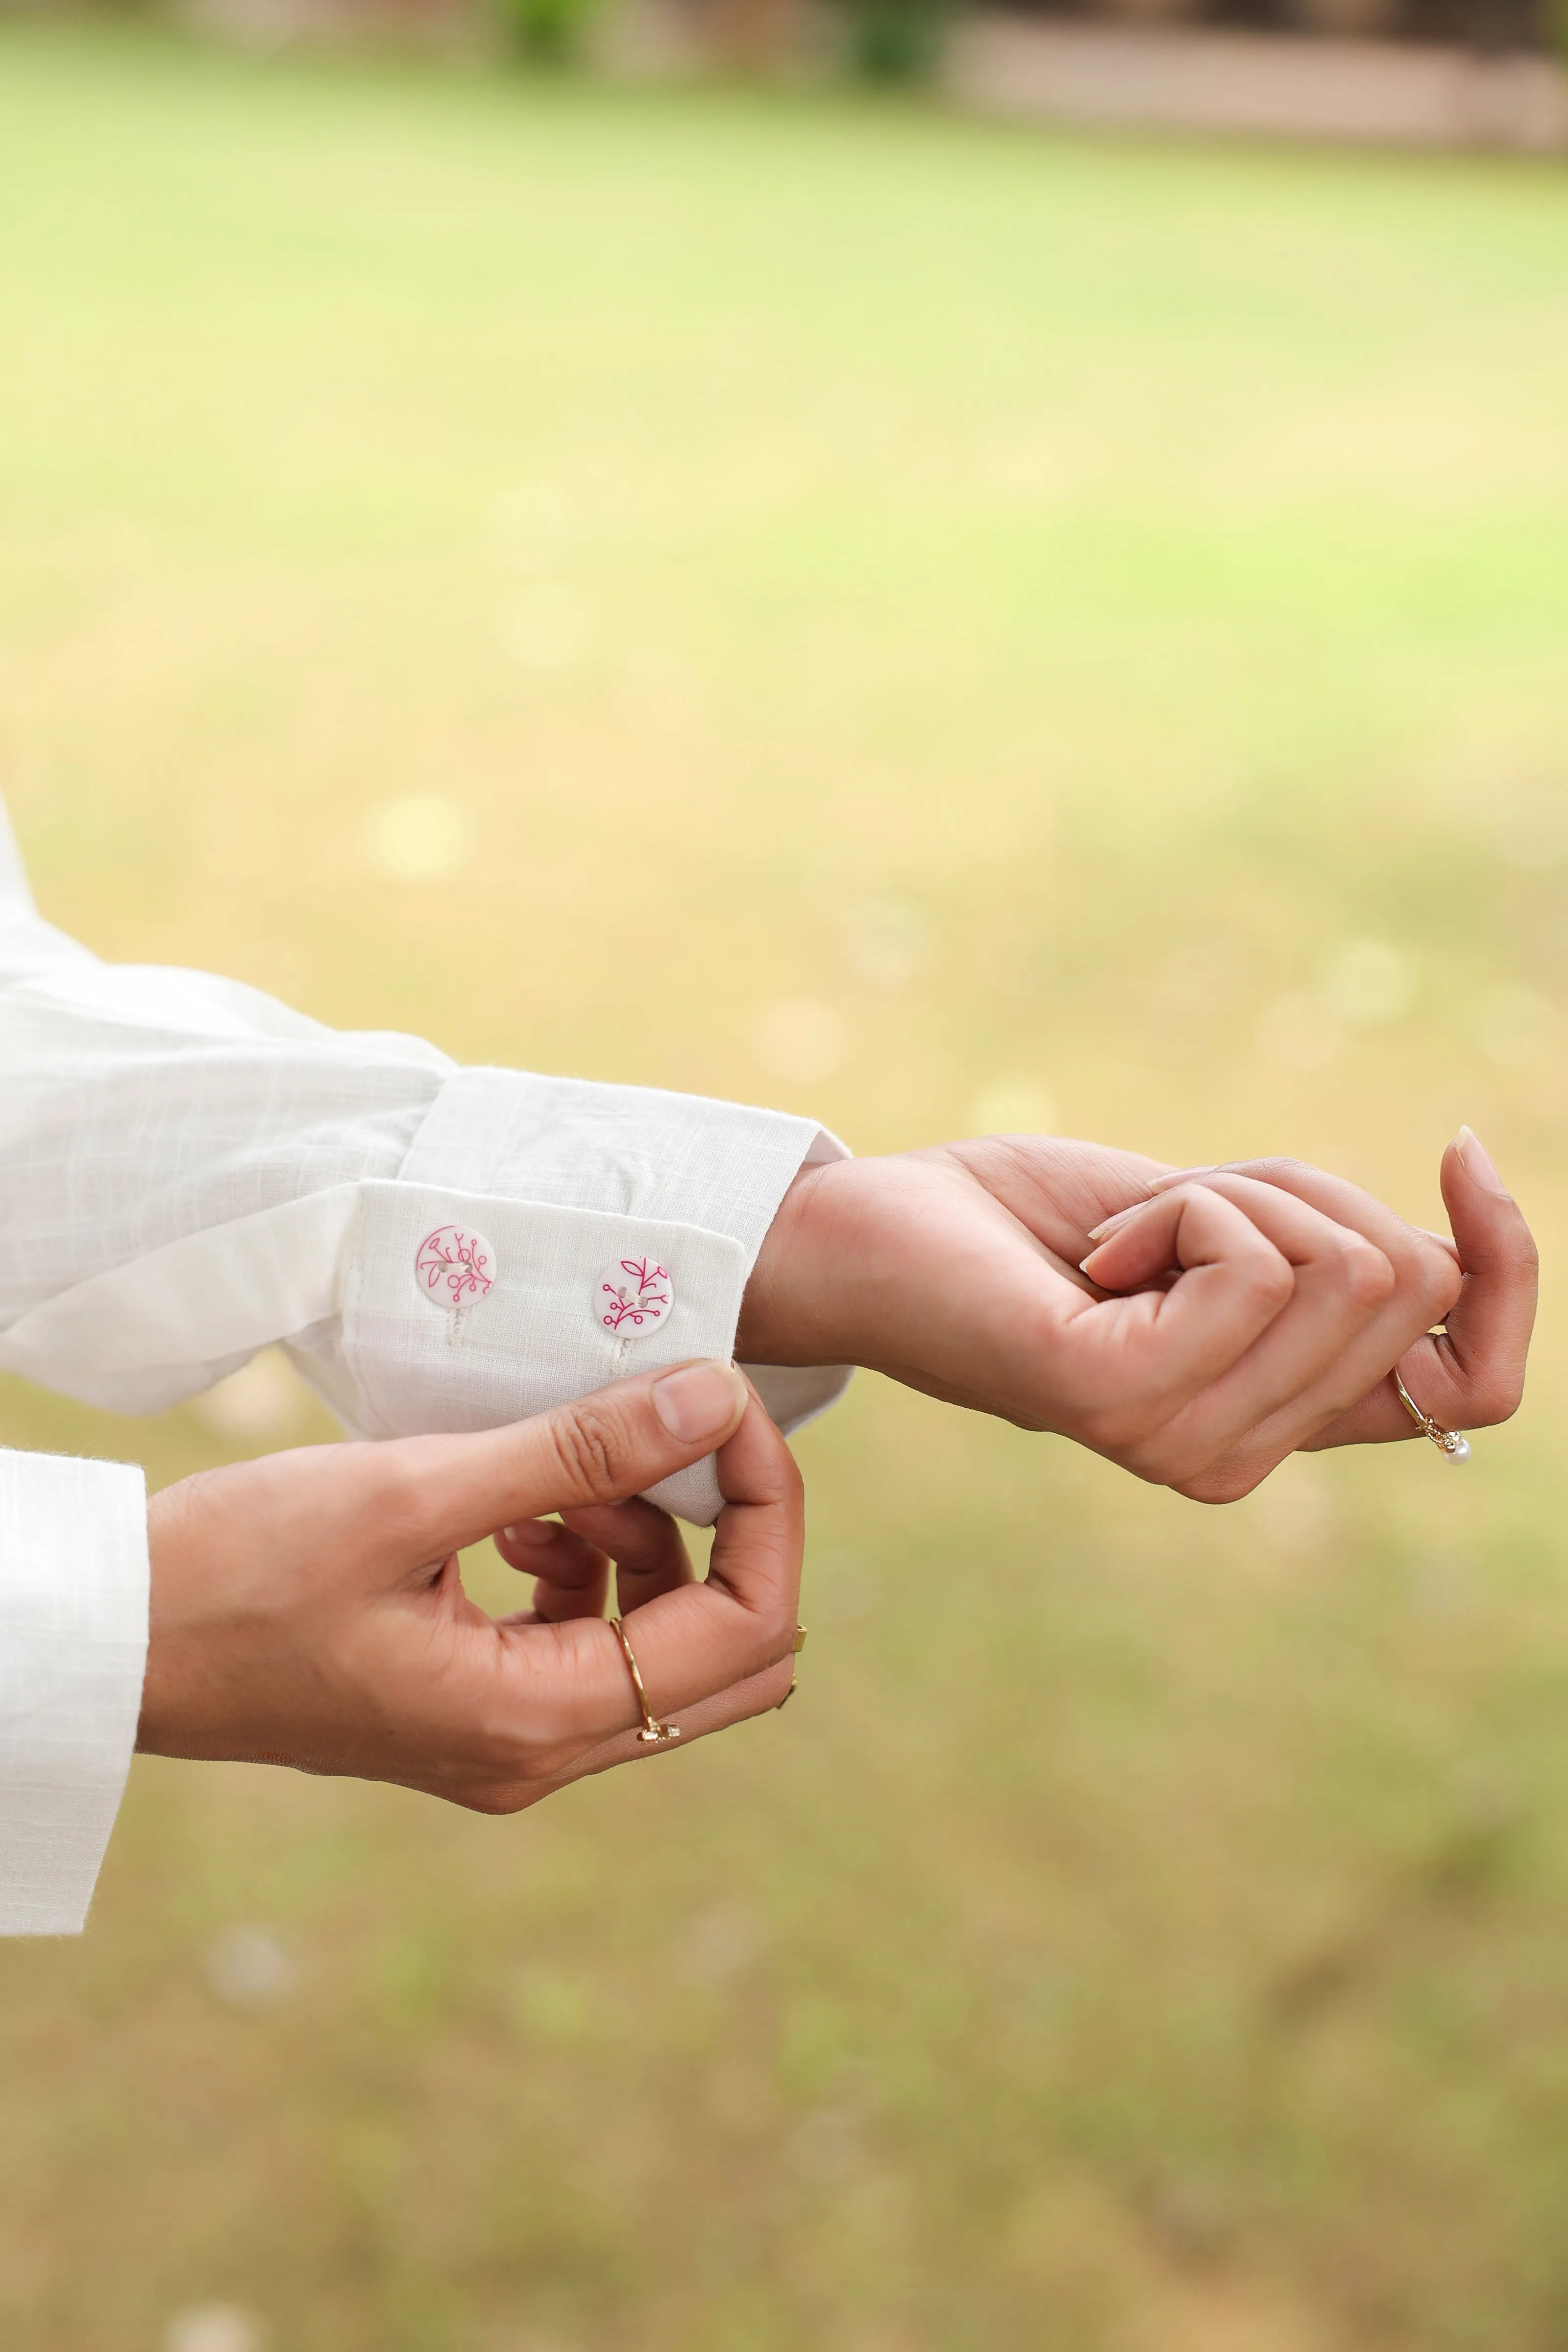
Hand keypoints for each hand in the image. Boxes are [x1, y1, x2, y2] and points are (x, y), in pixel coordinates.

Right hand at [140, 1359, 802, 1811]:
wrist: (124, 1641)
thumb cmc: (240, 1569)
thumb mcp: (413, 1491)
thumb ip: (576, 1450)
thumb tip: (715, 1398)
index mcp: (538, 1721)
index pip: (746, 1630)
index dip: (766, 1508)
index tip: (724, 1405)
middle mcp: (542, 1757)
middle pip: (728, 1651)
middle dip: (719, 1528)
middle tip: (659, 1432)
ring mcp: (513, 1744)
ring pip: (663, 1643)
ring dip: (639, 1541)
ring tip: (548, 1480)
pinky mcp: (479, 1711)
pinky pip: (590, 1643)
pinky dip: (584, 1567)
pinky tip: (513, 1516)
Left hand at [740, 1129, 1533, 1502]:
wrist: (884, 1236)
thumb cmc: (1041, 1224)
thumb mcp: (1224, 1226)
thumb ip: (1331, 1263)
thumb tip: (1448, 1256)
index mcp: (1280, 1419)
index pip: (1482, 1389)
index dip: (1507, 1266)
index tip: (1458, 1154)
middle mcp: (1243, 1456)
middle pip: (1407, 1281)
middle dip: (1304, 1193)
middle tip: (1178, 1213)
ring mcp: (1185, 1442)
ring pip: (1341, 1263)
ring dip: (1236, 1194)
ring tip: (1128, 1237)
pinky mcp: (1125, 1398)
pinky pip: (1251, 1260)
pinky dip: (1181, 1206)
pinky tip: (1096, 1255)